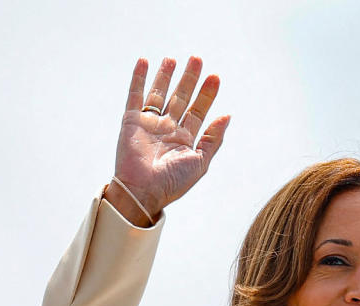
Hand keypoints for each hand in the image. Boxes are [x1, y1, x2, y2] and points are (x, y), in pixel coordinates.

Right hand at [113, 57, 229, 214]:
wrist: (144, 191)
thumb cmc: (173, 182)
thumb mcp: (200, 161)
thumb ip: (213, 139)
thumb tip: (227, 116)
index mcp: (185, 138)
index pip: (198, 111)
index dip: (207, 94)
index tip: (215, 77)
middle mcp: (168, 128)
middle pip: (180, 97)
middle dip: (189, 79)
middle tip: (197, 59)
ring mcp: (149, 123)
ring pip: (159, 93)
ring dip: (166, 75)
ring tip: (173, 59)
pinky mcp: (132, 121)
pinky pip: (135, 95)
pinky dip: (139, 78)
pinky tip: (145, 62)